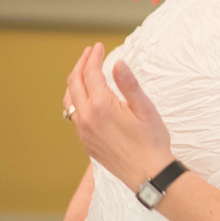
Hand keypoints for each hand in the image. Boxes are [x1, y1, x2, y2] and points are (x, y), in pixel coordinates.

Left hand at [63, 43, 174, 189]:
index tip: (99, 47)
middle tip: (90, 53)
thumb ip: (129, 84)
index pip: (91, 73)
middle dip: (81, 64)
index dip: (94, 57)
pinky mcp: (85, 141)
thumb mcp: (145, 108)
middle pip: (74, 83)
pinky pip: (73, 115)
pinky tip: (85, 98)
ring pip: (68, 99)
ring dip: (74, 81)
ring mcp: (83, 131)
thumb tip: (118, 63)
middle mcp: (86, 117)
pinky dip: (75, 99)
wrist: (147, 173)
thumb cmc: (151, 141)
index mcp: (101, 106)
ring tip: (84, 71)